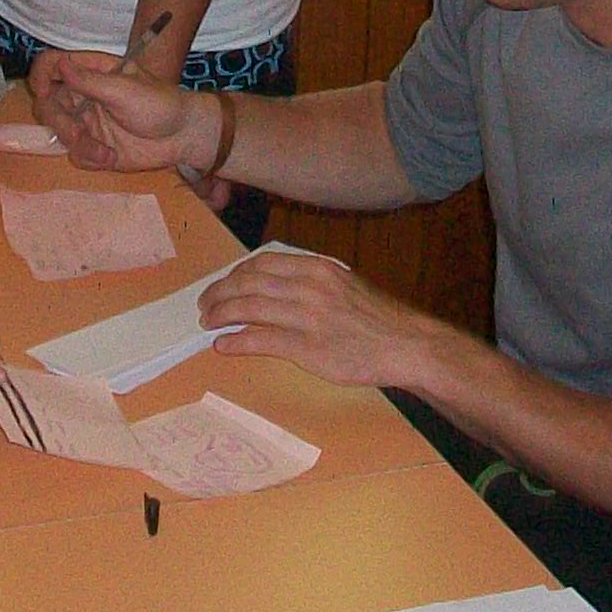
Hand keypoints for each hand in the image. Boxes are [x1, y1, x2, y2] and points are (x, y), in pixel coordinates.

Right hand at [30, 51, 208, 174]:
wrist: (183, 137)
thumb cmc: (160, 104)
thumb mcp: (125, 90)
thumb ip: (90, 80)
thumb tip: (59, 64)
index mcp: (91, 72)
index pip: (52, 65)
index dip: (40, 76)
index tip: (43, 93)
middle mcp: (84, 96)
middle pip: (48, 104)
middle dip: (59, 122)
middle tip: (78, 134)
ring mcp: (87, 122)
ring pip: (59, 133)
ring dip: (77, 145)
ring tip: (104, 152)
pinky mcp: (94, 147)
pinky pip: (75, 154)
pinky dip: (88, 158)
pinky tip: (111, 157)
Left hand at [202, 252, 445, 389]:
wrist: (405, 345)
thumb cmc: (376, 319)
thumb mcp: (344, 284)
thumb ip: (311, 281)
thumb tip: (275, 285)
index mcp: (316, 268)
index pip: (261, 264)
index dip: (234, 274)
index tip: (222, 285)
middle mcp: (308, 287)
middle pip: (247, 283)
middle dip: (219, 293)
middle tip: (205, 306)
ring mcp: (306, 316)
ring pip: (248, 309)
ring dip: (221, 316)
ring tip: (208, 323)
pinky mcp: (306, 347)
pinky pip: (260, 340)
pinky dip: (236, 342)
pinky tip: (223, 345)